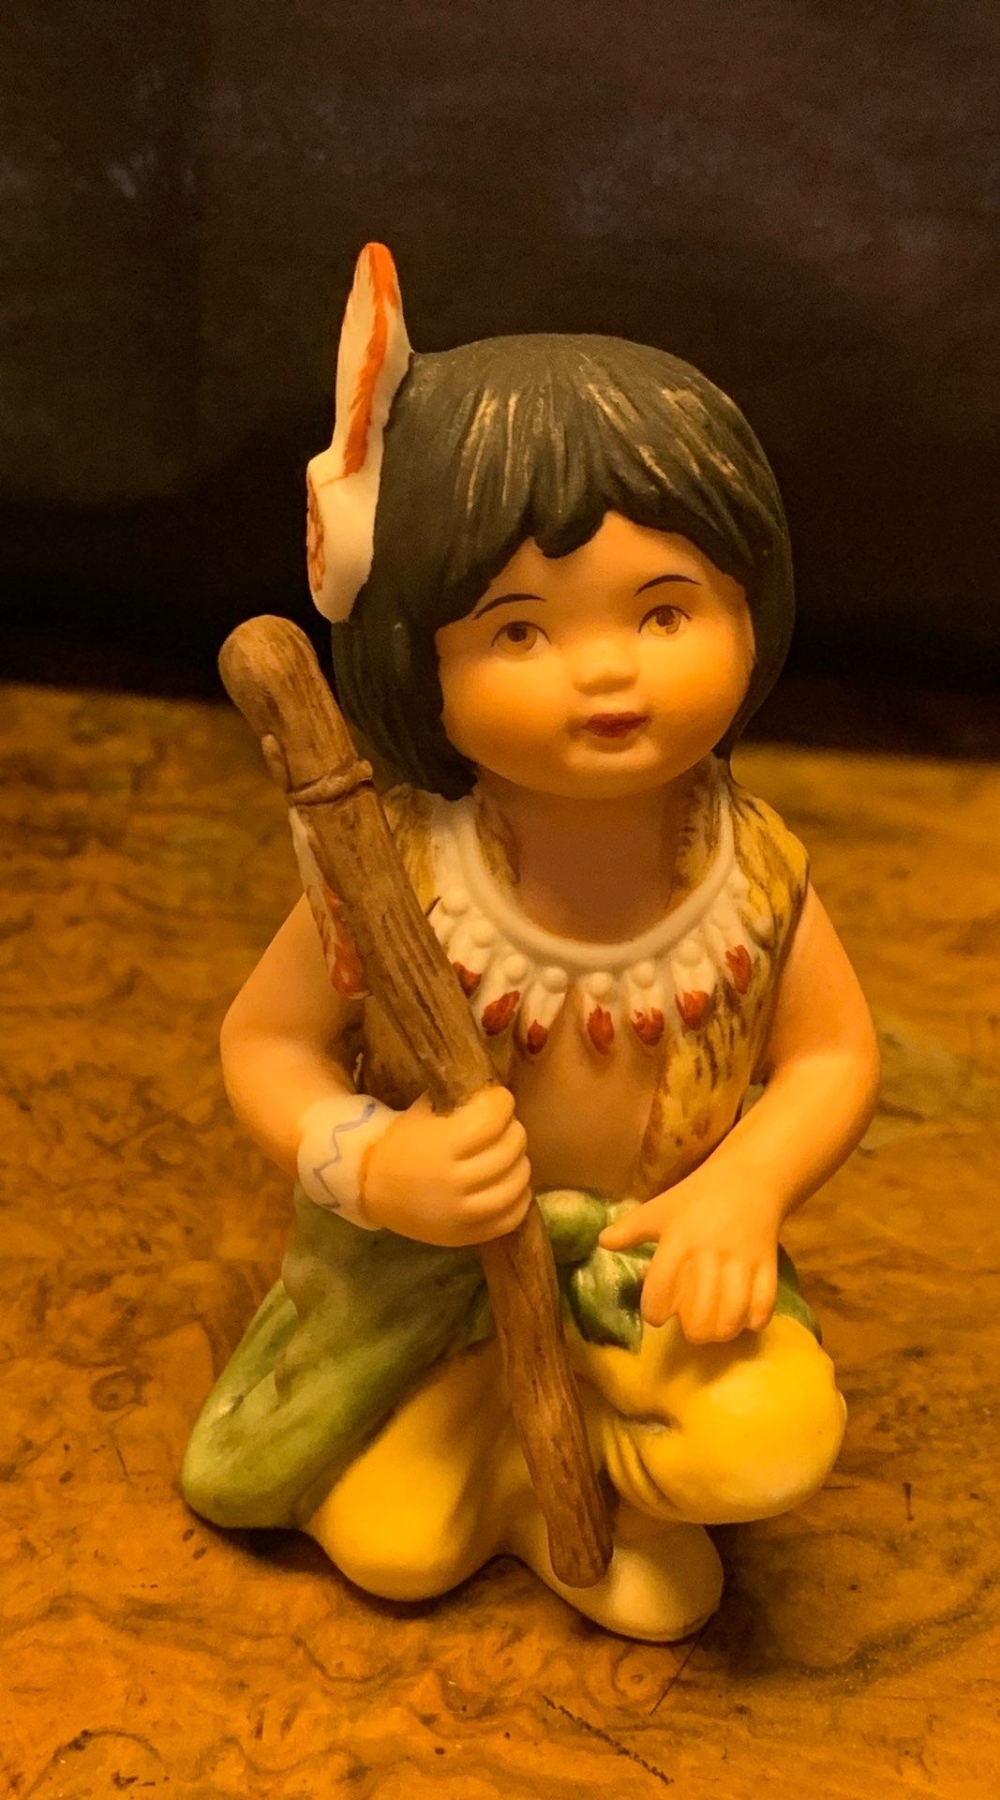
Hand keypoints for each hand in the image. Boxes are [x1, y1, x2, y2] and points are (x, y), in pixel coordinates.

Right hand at [362, 1085, 531, 1246]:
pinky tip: (511, 1185)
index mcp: (442, 1145)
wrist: (371, 1188)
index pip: (493, 1118)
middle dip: (513, 1130)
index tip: (499, 1099)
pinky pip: (511, 1217)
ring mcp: (463, 1213)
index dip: (502, 1103)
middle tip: (505, 1127)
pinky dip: (519, 1198)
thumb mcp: (422, 1113)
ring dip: (519, 1163)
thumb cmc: (400, 1144)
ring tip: (510, 1156)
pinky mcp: (467, 1235)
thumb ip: (459, 1104)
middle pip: (510, 1149)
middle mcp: (455, 1181)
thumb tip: (494, 1097)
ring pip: (516, 1183)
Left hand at [598, 1171, 781, 1343]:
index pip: (660, 1292)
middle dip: (692, 1330)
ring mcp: (742, 1262)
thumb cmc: (697, 1197)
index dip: (655, 1312)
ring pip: (732, 1317)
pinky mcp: (768, 1266)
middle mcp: (710, 1255)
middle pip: (700, 1317)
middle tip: (689, 1325)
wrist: (749, 1180)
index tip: (657, 1314)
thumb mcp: (660, 1209)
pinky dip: (753, 1321)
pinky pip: (763, 1307)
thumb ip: (630, 1229)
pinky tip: (743, 1317)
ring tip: (715, 1327)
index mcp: (679, 1241)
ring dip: (722, 1331)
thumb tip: (602, 1242)